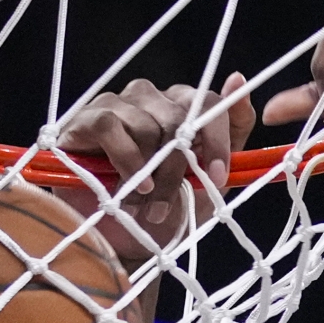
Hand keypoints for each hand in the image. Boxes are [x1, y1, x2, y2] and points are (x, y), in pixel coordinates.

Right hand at [55, 72, 255, 259]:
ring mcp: (117, 104)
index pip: (208, 102)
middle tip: (167, 205)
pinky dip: (124, 159)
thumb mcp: (208, 181)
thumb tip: (237, 80)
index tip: (217, 177)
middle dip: (177, 169)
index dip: (216, 140)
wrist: (121, 242)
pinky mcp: (85, 119)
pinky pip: (110, 125)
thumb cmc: (165, 210)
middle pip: (177, 118)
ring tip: (142, 205)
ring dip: (148, 174)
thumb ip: (231, 135)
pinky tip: (128, 187)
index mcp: (180, 106)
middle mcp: (149, 97)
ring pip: (146, 126)